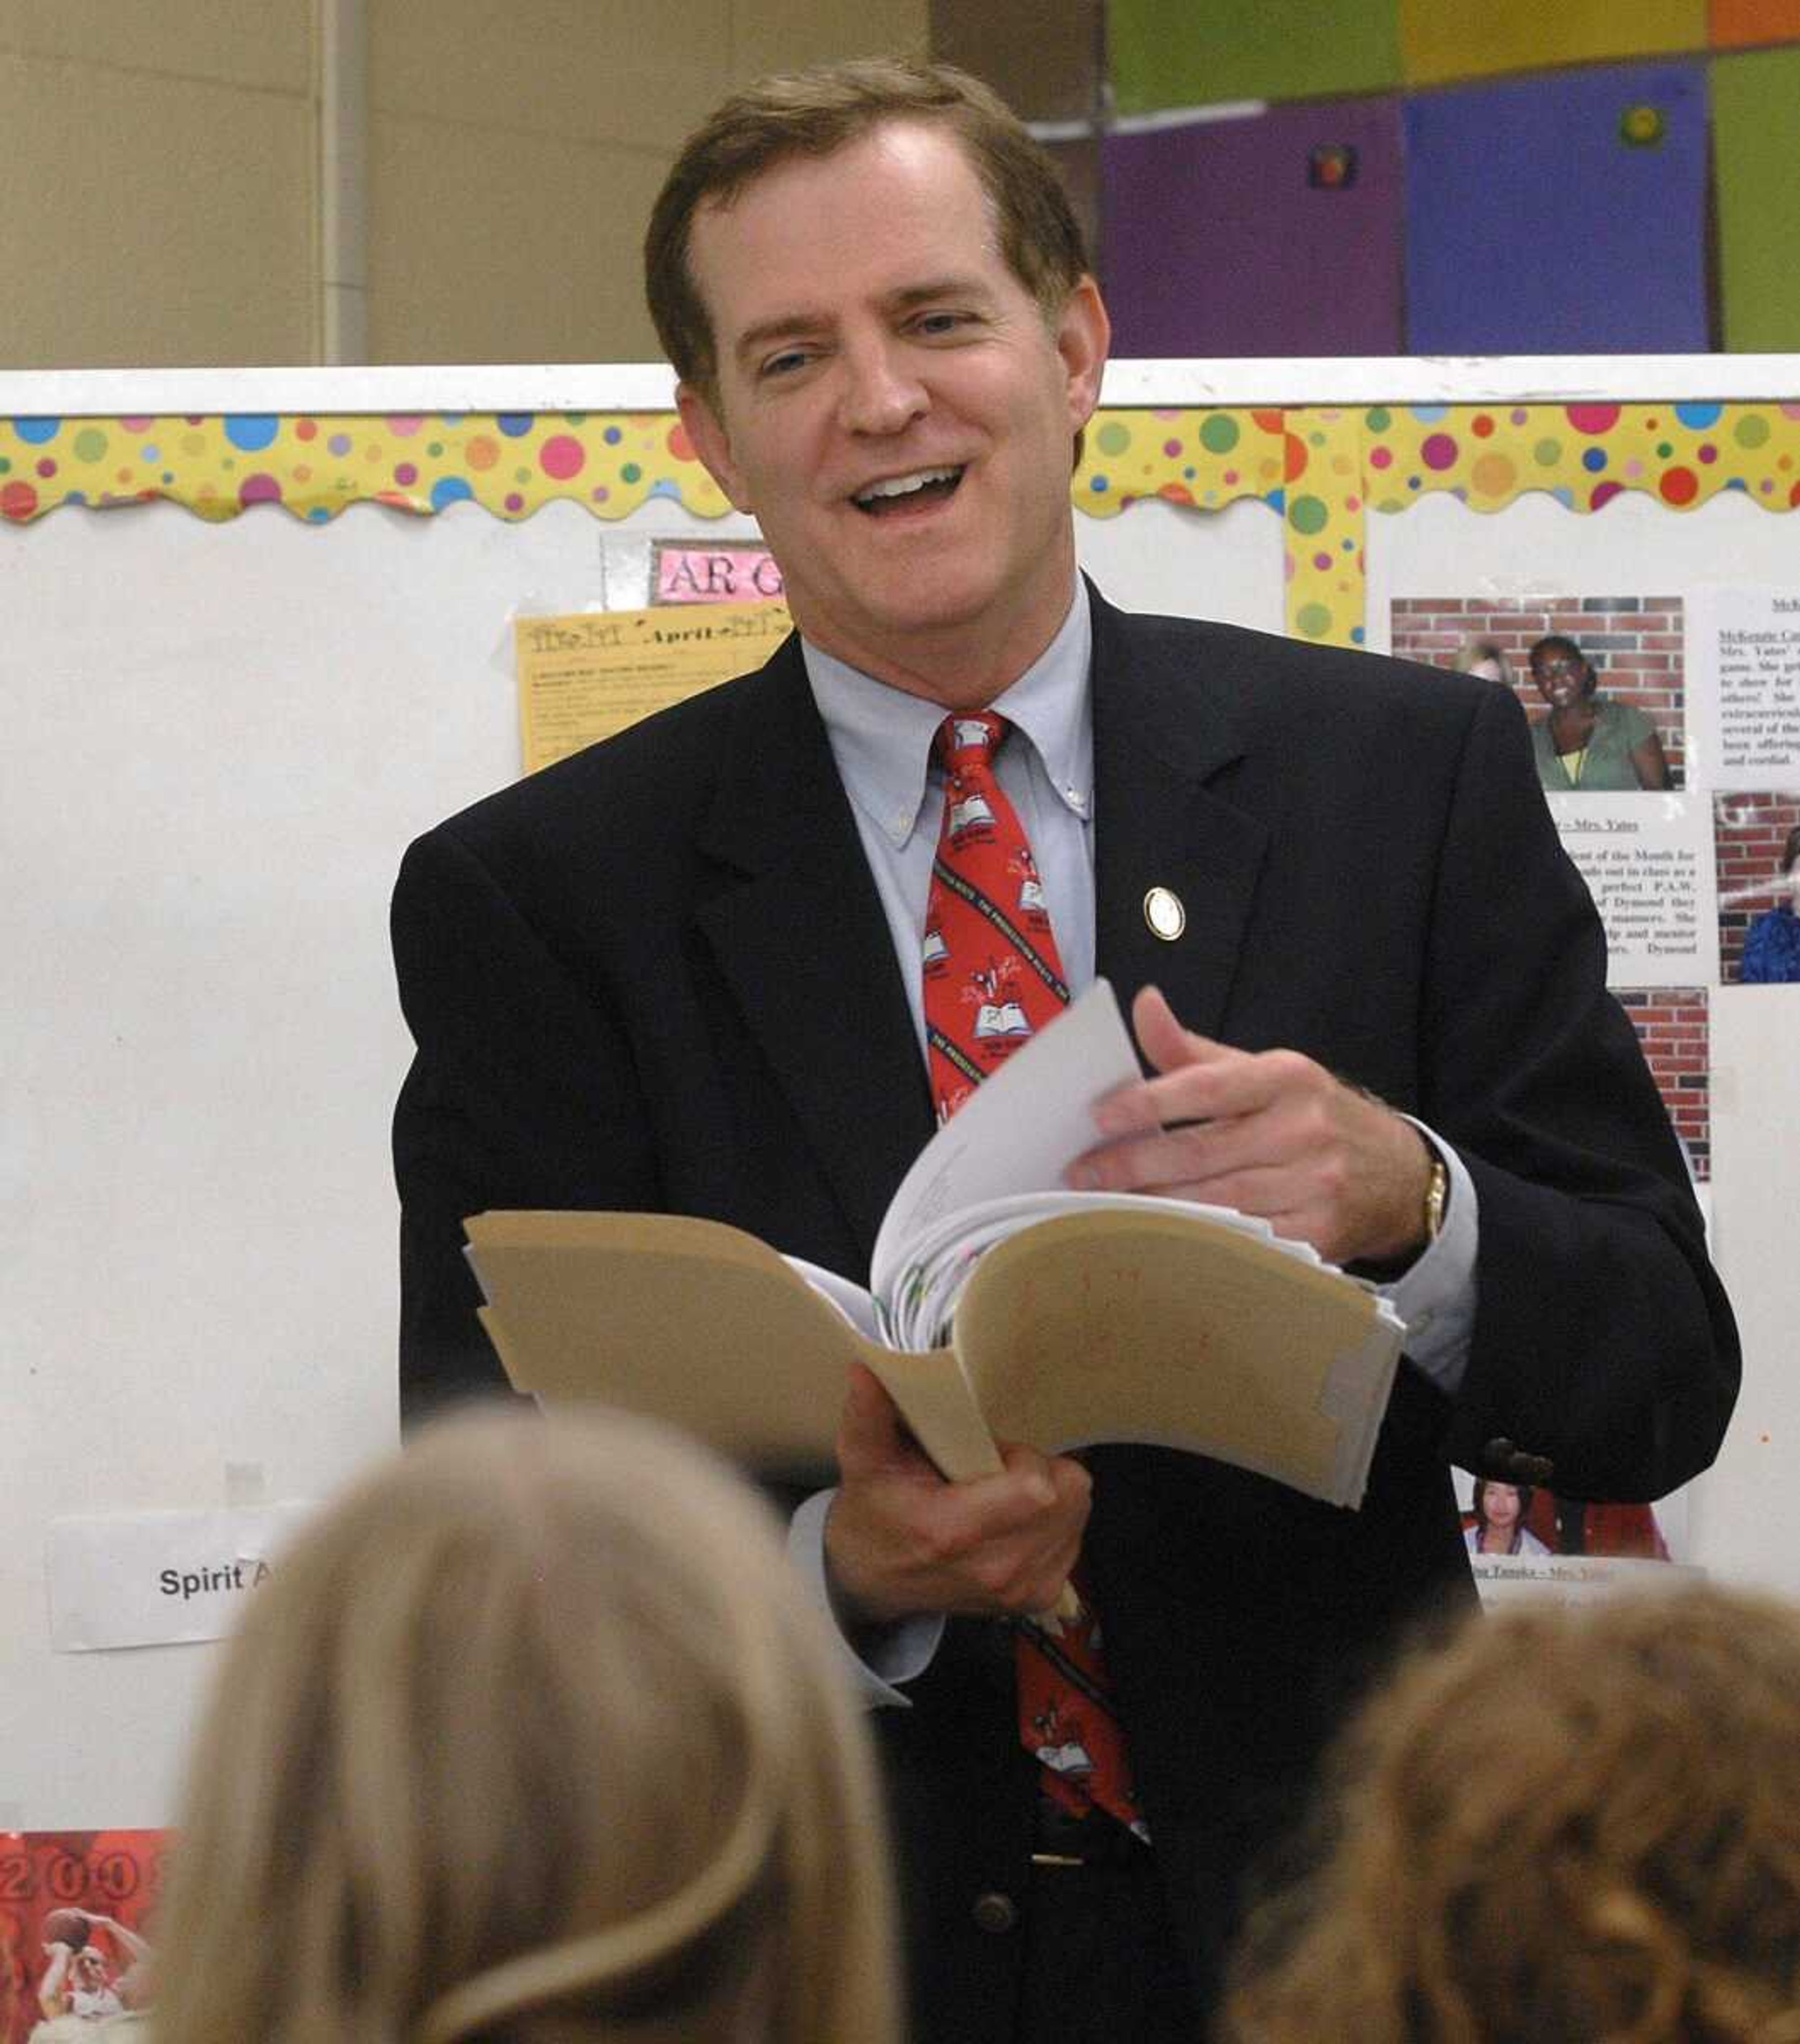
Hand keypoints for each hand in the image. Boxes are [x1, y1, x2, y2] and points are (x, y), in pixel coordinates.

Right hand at [824, 1364, 1089, 1622]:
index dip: (1024, 1458)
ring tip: (1004, 1495)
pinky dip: (1054, 1523)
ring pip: (1078, 1515)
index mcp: (954, 1532)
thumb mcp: (863, 1462)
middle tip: (1000, 1469)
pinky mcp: (1037, 1598)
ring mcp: (1021, 1590)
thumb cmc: (875, 1515)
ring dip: (1051, 1496)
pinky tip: (1015, 1520)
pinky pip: (1074, 1539)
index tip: (991, 1453)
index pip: (1038, 1489)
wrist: (874, 1581)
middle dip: (1043, 1470)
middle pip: (1070, 1497)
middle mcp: (996, 1569)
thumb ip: (868, 1415)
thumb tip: (866, 1370)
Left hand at [1066, 984, 1433, 1265]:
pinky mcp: (1320, 1234)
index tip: (1099, 1116)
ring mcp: (1315, 1185)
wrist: (1396, 1175)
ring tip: (1103, 1206)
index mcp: (1288, 1079)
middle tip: (1082, 1173)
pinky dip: (1197, 1242)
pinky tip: (1156, 1240)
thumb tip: (1143, 1005)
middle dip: (1134, 1165)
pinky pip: (1244, 1241)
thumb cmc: (1310, 1117)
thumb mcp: (1262, 1073)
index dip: (1149, 1102)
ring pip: (1217, 1202)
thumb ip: (1194, 1052)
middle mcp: (1305, 1130)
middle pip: (1202, 1153)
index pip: (1207, 1088)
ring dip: (1154, 1208)